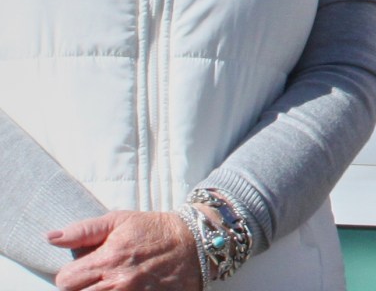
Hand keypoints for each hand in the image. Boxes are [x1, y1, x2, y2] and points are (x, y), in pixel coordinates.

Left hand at [48, 211, 202, 290]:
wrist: (196, 243)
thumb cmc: (155, 230)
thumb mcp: (120, 220)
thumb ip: (83, 230)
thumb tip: (50, 237)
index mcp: (107, 259)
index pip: (64, 280)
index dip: (70, 275)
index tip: (82, 269)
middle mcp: (118, 282)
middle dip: (81, 287)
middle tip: (96, 278)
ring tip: (109, 284)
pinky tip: (122, 289)